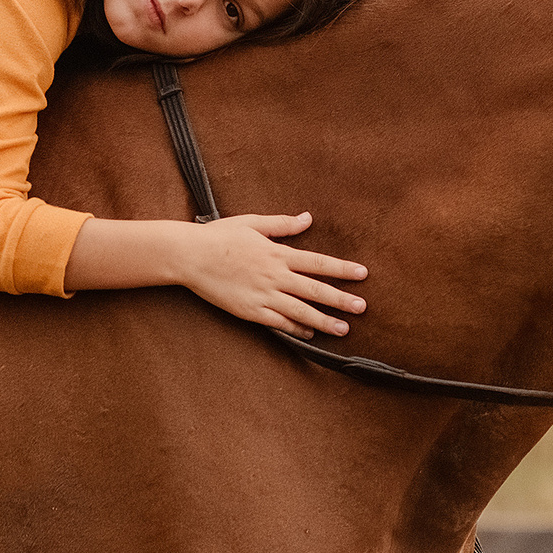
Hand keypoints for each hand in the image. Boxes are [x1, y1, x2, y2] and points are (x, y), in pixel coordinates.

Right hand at [178, 213, 367, 338]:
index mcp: (277, 253)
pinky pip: (278, 323)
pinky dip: (295, 329)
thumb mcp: (252, 223)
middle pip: (315, 289)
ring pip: (300, 311)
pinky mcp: (250, 311)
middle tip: (362, 307)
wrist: (190, 256)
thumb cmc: (219, 236)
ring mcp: (263, 296)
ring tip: (344, 329)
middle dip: (341, 299)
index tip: (362, 274)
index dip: (341, 269)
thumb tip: (307, 218)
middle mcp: (274, 276)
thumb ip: (282, 224)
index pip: (317, 262)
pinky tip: (309, 334)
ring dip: (324, 321)